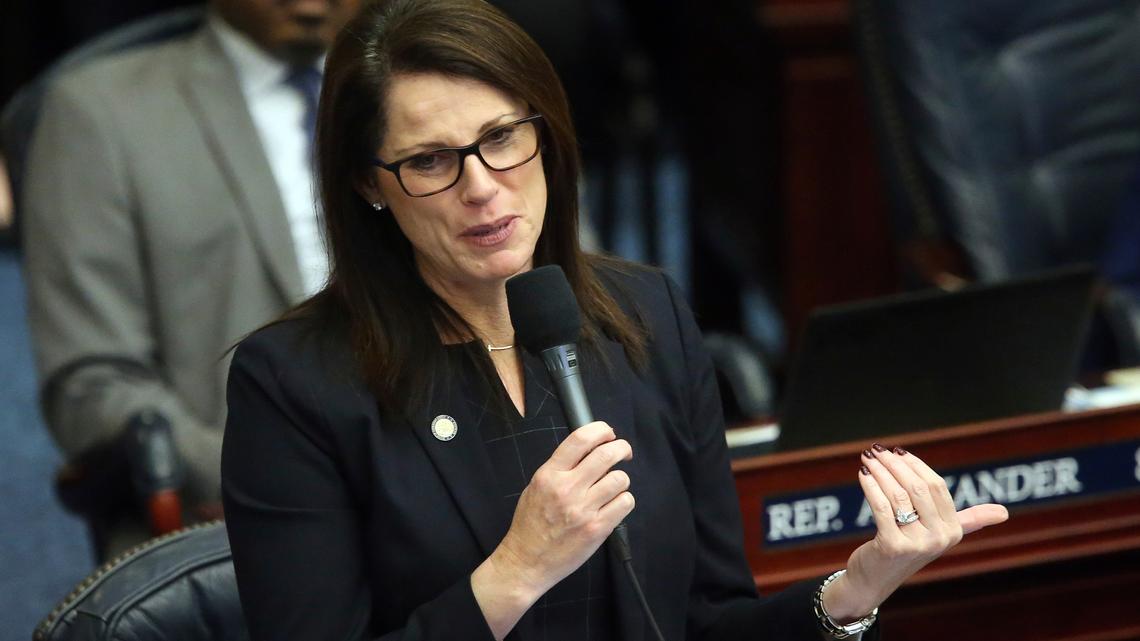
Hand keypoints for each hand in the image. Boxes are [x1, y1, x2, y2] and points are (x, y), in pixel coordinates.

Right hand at [472, 421, 633, 637]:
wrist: (526, 561)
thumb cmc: (530, 525)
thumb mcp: (536, 486)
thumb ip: (560, 468)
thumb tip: (588, 449)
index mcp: (549, 475)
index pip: (580, 439)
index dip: (601, 430)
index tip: (608, 433)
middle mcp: (567, 489)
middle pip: (606, 454)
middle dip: (621, 448)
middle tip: (623, 452)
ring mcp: (584, 510)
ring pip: (620, 479)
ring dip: (620, 479)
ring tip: (613, 486)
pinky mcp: (597, 529)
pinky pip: (625, 503)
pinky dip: (624, 500)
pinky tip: (614, 504)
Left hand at [822, 444, 1008, 620]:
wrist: (875, 579)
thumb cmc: (906, 549)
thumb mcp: (939, 535)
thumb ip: (969, 521)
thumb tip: (1004, 513)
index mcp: (953, 530)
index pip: (937, 486)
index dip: (915, 465)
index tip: (897, 451)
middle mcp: (939, 538)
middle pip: (917, 488)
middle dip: (894, 465)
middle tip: (876, 451)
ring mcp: (917, 544)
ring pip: (898, 495)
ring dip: (880, 472)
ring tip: (867, 459)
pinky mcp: (893, 547)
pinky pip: (881, 507)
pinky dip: (870, 487)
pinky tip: (862, 475)